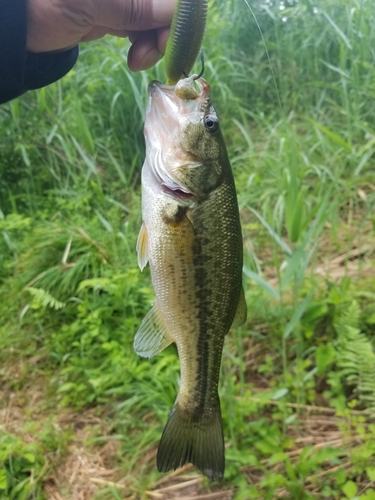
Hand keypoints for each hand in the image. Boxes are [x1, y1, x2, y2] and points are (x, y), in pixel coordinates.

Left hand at [26, 0, 175, 70]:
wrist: (19, 24)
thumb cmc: (45, 3)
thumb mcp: (92, 4)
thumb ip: (134, 6)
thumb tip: (176, 12)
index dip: (178, 14)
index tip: (170, 40)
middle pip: (166, 6)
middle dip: (165, 32)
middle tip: (147, 57)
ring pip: (158, 19)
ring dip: (155, 44)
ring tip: (136, 61)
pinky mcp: (118, 13)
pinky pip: (144, 28)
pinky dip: (145, 45)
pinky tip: (134, 58)